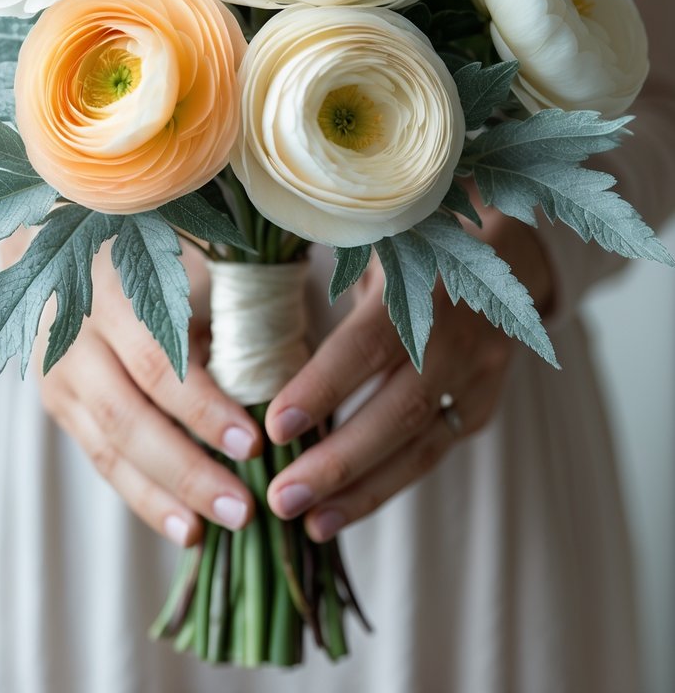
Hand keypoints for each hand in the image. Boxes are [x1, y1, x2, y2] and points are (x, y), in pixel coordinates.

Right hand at [26, 237, 263, 547]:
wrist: (65, 238)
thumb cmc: (160, 249)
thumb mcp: (195, 260)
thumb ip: (232, 309)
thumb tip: (297, 375)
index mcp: (114, 290)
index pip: (160, 363)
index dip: (206, 409)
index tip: (257, 444)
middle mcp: (75, 335)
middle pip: (130, 417)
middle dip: (189, 469)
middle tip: (244, 508)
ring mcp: (58, 373)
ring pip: (110, 448)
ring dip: (167, 495)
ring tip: (216, 530)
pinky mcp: (58, 404)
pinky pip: (101, 460)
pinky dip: (144, 497)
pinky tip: (184, 527)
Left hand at [263, 203, 555, 540]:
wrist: (509, 245)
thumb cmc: (414, 238)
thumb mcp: (375, 237)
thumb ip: (328, 270)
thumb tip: (253, 308)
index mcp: (421, 284)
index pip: (368, 345)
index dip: (323, 387)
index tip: (274, 427)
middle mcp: (456, 334)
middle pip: (398, 411)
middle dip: (339, 462)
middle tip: (281, 498)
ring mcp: (480, 374)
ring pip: (422, 445)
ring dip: (364, 491)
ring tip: (310, 525)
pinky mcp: (485, 403)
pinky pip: (436, 449)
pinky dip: (389, 481)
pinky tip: (344, 507)